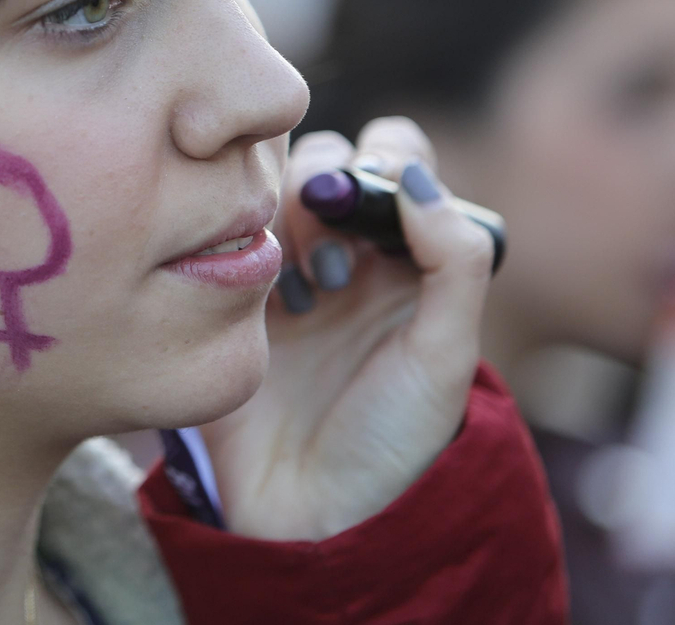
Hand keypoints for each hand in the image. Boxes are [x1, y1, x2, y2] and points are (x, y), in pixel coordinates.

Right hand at [200, 117, 495, 540]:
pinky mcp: (228, 296)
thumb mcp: (444, 356)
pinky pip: (221, 233)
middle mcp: (345, 254)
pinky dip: (236, 245)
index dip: (383, 160)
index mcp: (407, 260)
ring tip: (302, 295)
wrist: (307, 515)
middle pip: (326, 162)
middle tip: (331, 263)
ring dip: (284, 221)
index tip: (374, 199)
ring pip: (269, 189)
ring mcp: (282, 273)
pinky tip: (256, 301)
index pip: (396, 159)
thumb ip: (453, 260)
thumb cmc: (390, 445)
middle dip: (326, 190)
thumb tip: (415, 175)